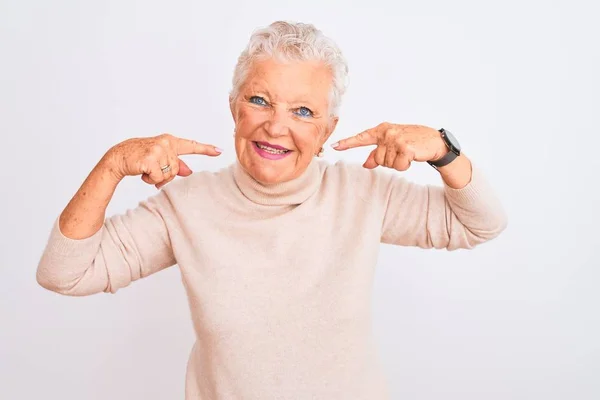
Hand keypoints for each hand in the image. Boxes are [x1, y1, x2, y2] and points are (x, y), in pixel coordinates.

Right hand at [104, 133, 221, 188]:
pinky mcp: (151, 159)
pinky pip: (158, 178)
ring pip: (168, 174)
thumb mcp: (159, 159)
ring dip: (156, 177)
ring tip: (146, 169)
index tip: (219, 151)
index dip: (206, 149)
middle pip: (176, 169)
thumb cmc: (140, 158)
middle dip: (165, 175)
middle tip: (152, 169)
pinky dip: (150, 179)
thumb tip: (189, 171)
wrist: (118, 157)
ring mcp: (158, 150)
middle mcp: (166, 143)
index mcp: (170, 141)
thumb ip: (175, 164)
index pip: (191, 146)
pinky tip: (142, 171)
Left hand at [331, 123, 446, 170]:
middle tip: (401, 153)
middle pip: (377, 159)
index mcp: (382, 130)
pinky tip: (412, 156)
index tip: (334, 146)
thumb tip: (365, 164)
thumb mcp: (393, 145)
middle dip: (389, 161)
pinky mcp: (405, 147)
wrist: (434, 141)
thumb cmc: (412, 142)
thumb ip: (377, 154)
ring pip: (387, 164)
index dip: (347, 143)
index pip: (362, 138)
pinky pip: (398, 166)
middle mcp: (387, 132)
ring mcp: (396, 139)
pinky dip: (405, 165)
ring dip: (398, 163)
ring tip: (407, 154)